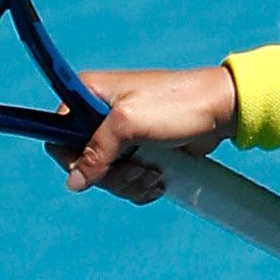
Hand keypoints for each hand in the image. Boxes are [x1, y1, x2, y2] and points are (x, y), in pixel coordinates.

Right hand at [52, 65, 241, 204]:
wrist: (220, 111)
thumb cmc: (177, 105)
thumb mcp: (129, 124)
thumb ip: (96, 151)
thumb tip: (74, 182)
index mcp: (88, 93)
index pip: (58, 134)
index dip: (75, 158)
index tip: (100, 165)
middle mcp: (98, 112)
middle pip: (82, 162)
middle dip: (112, 175)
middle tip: (138, 168)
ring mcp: (120, 135)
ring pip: (105, 176)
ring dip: (130, 183)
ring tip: (155, 173)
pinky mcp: (138, 150)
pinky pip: (126, 180)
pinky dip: (141, 185)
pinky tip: (160, 178)